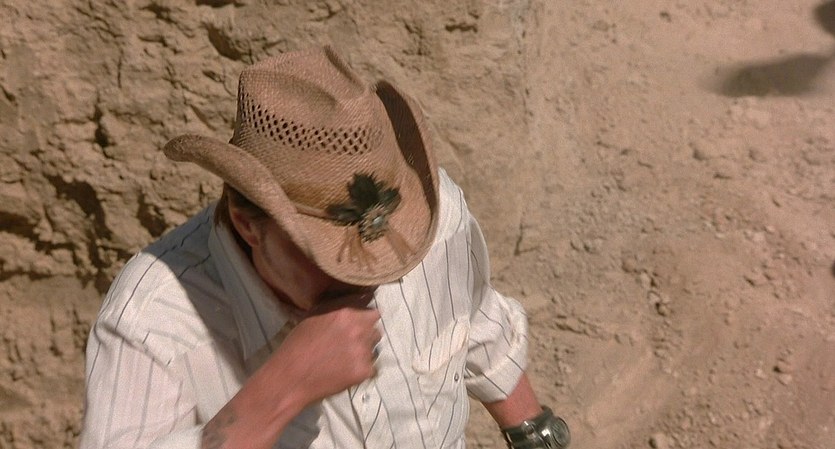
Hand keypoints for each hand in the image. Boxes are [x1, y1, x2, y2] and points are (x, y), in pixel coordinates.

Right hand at [266, 290, 380, 406]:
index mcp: (346, 314)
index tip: (358, 325)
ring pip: (374, 348)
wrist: (290, 378)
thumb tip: (355, 301)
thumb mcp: (314, 317)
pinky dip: (361, 370)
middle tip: (349, 343)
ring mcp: (364, 351)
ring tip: (344, 358)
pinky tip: (344, 371)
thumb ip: (337, 309)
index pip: (373, 312)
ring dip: (364, 351)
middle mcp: (359, 330)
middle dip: (366, 334)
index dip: (365, 319)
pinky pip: (371, 368)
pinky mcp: (364, 371)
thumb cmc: (297, 345)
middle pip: (376, 329)